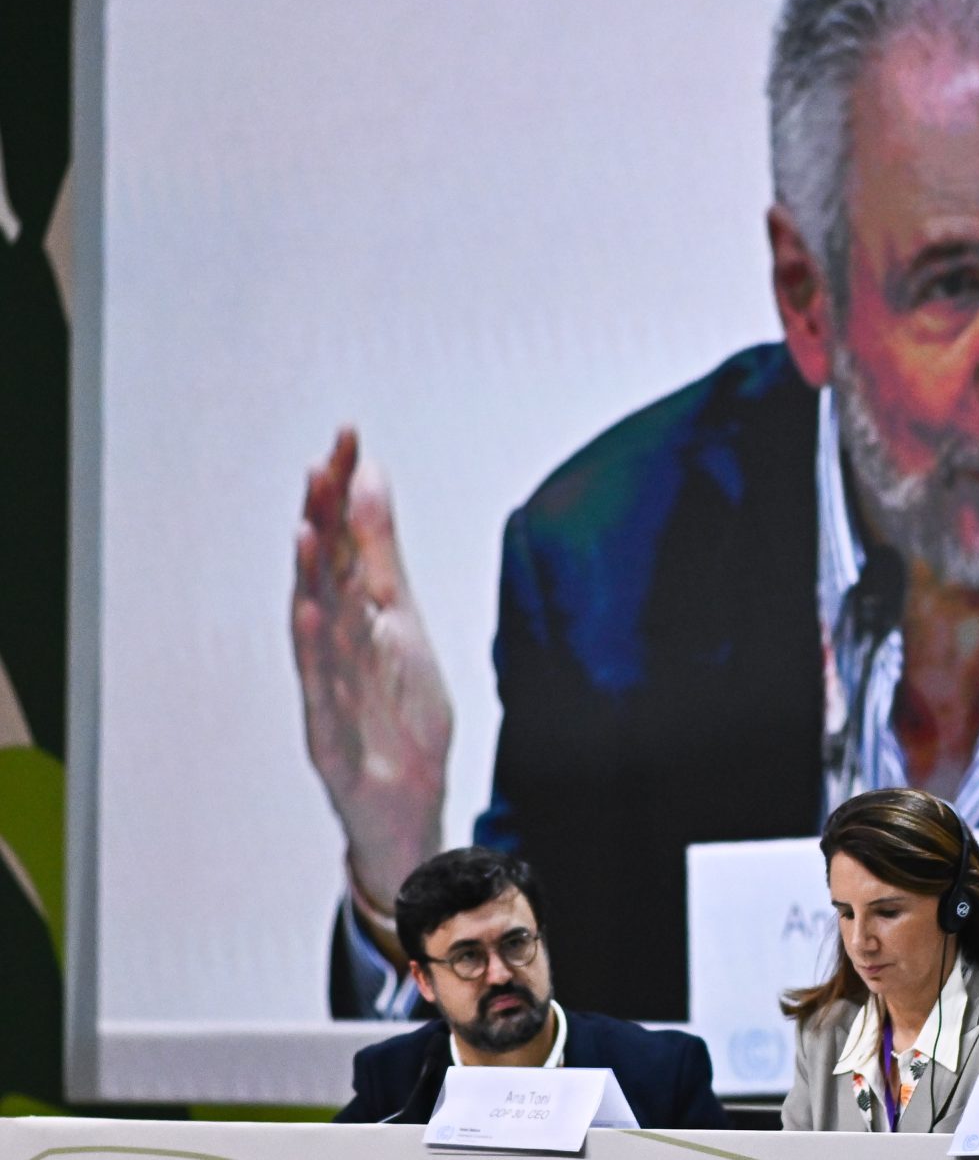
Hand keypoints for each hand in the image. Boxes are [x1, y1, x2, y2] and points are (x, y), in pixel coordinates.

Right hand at [292, 428, 451, 925]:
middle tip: (322, 463)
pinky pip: (321, 687)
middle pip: (325, 574)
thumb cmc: (398, 713)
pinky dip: (317, 651)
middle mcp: (334, 645)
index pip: (346, 541)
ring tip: (310, 526)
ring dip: (311, 577)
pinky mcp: (330, 733)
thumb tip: (371, 481)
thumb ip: (380, 556)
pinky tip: (314, 613)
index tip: (348, 435)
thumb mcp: (400, 625)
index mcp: (356, 616)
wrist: (406, 805)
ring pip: (316, 627)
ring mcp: (329, 689)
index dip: (344, 490)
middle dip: (323, 519)